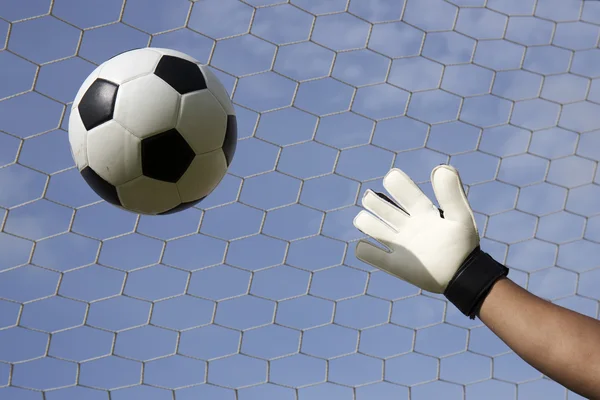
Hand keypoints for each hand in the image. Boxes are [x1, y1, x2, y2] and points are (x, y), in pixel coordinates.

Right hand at [353, 165, 479, 293]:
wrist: (464, 277)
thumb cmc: (464, 245)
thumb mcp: (460, 216)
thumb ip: (450, 193)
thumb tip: (440, 167)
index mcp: (423, 211)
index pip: (404, 191)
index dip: (396, 182)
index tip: (391, 178)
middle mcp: (409, 225)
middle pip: (383, 208)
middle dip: (374, 201)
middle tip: (371, 199)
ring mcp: (401, 245)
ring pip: (375, 228)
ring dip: (366, 222)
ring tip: (364, 220)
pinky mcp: (396, 264)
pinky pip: (373, 256)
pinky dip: (365, 251)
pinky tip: (363, 246)